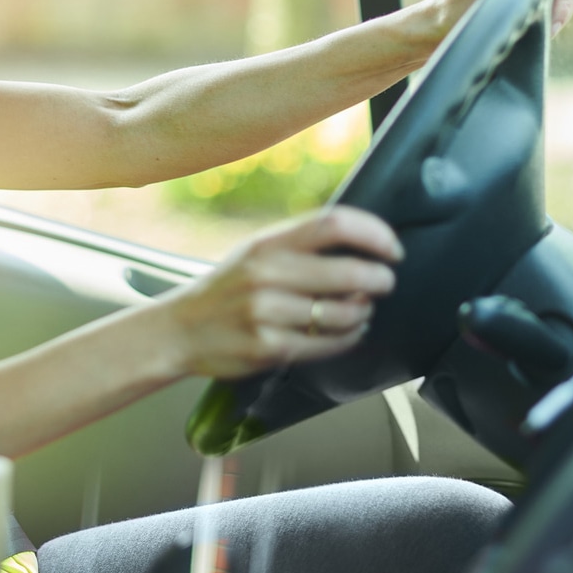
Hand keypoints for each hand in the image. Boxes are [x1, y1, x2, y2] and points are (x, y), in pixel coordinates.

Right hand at [157, 206, 402, 379]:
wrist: (179, 329)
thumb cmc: (228, 288)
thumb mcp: (256, 252)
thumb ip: (301, 245)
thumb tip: (364, 244)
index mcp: (268, 243)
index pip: (333, 223)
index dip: (374, 234)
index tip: (392, 249)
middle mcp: (266, 274)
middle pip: (348, 272)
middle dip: (379, 280)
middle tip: (385, 283)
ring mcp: (266, 313)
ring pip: (343, 314)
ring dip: (364, 312)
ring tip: (363, 310)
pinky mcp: (268, 348)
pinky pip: (327, 344)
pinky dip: (349, 338)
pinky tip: (350, 331)